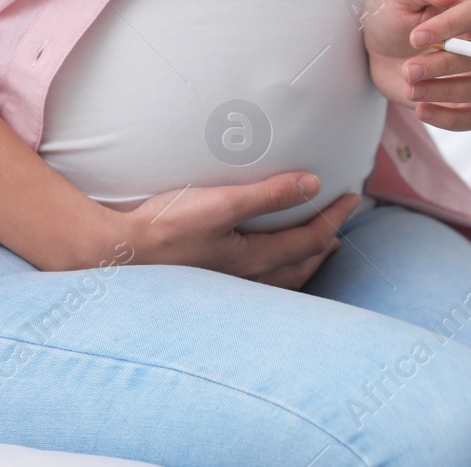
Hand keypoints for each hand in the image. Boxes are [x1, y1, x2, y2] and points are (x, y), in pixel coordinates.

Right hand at [107, 173, 360, 289]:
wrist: (117, 255)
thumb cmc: (166, 226)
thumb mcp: (221, 203)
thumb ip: (268, 194)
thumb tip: (313, 183)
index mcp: (256, 259)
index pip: (312, 239)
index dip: (336, 217)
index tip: (353, 195)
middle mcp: (249, 280)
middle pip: (304, 263)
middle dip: (327, 241)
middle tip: (340, 223)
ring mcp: (231, 288)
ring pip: (285, 280)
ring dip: (306, 261)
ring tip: (317, 248)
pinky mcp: (212, 287)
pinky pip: (263, 285)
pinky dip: (280, 272)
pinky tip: (268, 265)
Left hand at [362, 0, 470, 130]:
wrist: (380, 45)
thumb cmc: (394, 12)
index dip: (450, 26)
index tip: (415, 38)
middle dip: (445, 65)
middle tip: (409, 69)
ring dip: (446, 92)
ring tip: (410, 88)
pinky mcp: (466, 100)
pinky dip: (450, 119)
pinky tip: (420, 110)